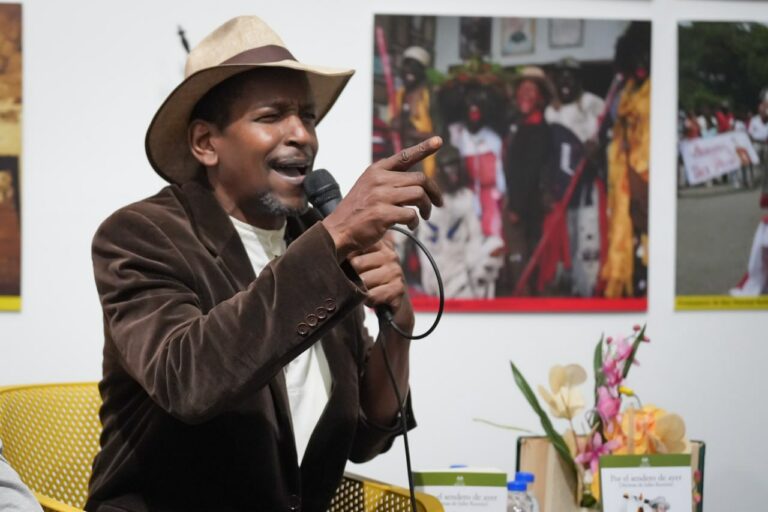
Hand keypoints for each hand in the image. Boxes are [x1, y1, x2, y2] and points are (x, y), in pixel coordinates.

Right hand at [322, 137, 442, 259]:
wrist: (338, 231)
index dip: (423, 148)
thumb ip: (389, 181)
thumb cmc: (357, 211)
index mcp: (376, 170)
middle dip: (434, 192)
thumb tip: (418, 184)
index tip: (438, 141)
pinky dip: (415, 222)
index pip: (405, 156)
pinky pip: (411, 214)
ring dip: (426, 208)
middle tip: (437, 203)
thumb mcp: (368, 187)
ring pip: (419, 195)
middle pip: (420, 179)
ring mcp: (381, 196)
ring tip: (424, 216)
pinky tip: (411, 226)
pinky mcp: (383, 214)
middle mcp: (379, 179)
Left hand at [348, 240, 413, 331]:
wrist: (391, 306)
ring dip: (362, 291)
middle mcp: (390, 255)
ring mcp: (396, 271)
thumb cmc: (370, 282)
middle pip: (356, 263)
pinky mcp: (398, 289)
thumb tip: (329, 253)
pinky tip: (375, 299)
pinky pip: (371, 295)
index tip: (351, 267)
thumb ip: (349, 254)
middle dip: (354, 277)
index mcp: (379, 244)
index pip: (354, 246)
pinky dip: (369, 301)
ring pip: (363, 281)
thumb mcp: (360, 264)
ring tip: (369, 291)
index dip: (347, 260)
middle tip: (362, 282)